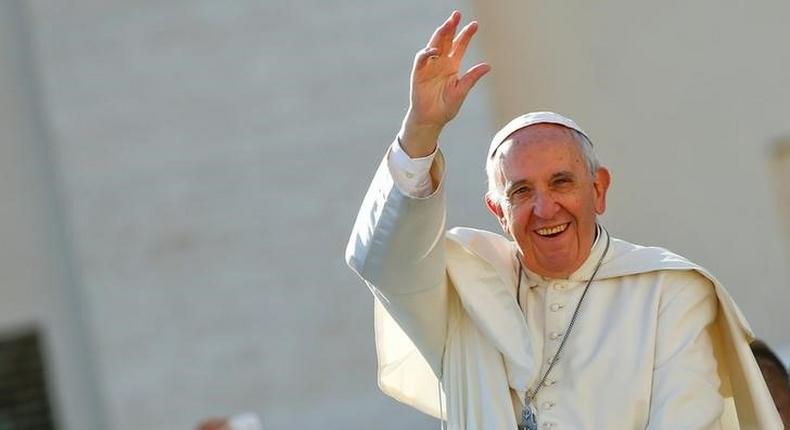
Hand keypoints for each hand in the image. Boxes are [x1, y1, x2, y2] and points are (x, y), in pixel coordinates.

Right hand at [401, 11, 490, 156]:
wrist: (431, 120)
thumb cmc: (446, 107)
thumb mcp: (461, 92)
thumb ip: (472, 78)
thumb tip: (488, 66)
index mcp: (452, 66)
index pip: (460, 46)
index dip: (466, 35)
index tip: (474, 25)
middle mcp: (441, 63)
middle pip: (446, 40)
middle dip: (451, 27)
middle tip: (457, 15)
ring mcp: (429, 67)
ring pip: (434, 45)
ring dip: (440, 34)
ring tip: (447, 24)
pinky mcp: (418, 73)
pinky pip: (422, 59)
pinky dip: (427, 54)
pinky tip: (435, 50)